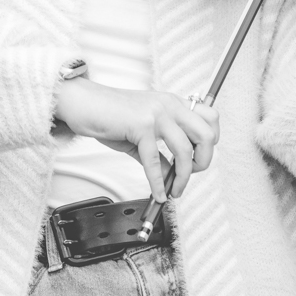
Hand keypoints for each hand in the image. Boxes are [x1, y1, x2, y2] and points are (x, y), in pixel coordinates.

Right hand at [52, 76, 219, 201]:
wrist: (84, 102)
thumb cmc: (110, 114)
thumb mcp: (143, 130)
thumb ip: (161, 150)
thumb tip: (173, 174)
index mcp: (172, 102)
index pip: (211, 117)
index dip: (211, 141)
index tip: (200, 157)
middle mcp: (169, 105)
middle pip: (206, 134)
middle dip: (204, 161)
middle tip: (192, 174)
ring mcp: (156, 114)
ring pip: (185, 151)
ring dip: (183, 177)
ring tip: (175, 189)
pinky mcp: (141, 126)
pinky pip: (155, 161)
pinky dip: (158, 183)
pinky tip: (158, 193)